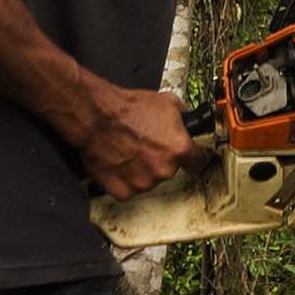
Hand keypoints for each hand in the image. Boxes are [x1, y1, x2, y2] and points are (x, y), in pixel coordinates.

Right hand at [73, 82, 207, 200]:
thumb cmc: (127, 110)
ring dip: (143, 169)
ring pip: (149, 180)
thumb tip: (188, 121)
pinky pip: (130, 188)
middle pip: (170, 170)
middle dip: (161, 159)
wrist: (97, 118)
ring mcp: (143, 183)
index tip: (190, 158)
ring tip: (130, 150)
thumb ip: (184, 117)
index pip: (198, 162)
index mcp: (179, 149)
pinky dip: (125, 178)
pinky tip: (120, 160)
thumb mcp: (167, 103)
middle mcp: (164, 170)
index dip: (193, 157)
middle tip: (147, 144)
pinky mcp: (124, 192)